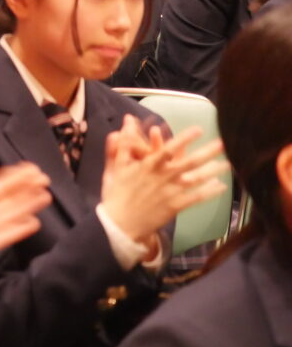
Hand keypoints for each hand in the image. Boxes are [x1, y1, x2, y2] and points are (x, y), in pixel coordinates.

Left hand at [0, 161, 49, 297]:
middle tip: (43, 177)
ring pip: (9, 214)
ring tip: (44, 195)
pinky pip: (3, 237)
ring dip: (26, 205)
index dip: (11, 177)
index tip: (28, 167)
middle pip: (7, 198)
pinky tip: (32, 222)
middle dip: (24, 188)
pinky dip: (17, 230)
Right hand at [100, 115, 227, 241]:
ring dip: (213, 171)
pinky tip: (221, 186)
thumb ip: (122, 143)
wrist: (119, 224)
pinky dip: (209, 192)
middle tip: (224, 143)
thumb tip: (126, 122)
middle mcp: (162, 177)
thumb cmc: (116, 193)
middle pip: (189, 162)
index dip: (183, 139)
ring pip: (196, 179)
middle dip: (207, 152)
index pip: (168, 149)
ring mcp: (170, 192)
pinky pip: (195, 198)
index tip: (198, 129)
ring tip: (229, 163)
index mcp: (148, 166)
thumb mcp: (115, 166)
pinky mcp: (175, 207)